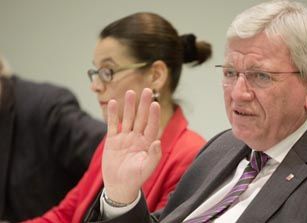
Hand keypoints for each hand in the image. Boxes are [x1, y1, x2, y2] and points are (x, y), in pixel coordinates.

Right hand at [102, 88, 160, 203]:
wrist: (119, 186)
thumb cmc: (136, 178)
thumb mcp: (147, 169)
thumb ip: (154, 156)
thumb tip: (158, 142)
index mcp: (147, 143)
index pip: (152, 126)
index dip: (153, 115)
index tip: (155, 103)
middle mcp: (137, 138)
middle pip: (141, 118)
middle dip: (143, 104)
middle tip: (147, 90)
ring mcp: (125, 137)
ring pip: (128, 118)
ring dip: (129, 106)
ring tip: (130, 92)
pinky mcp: (113, 140)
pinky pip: (113, 125)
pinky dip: (113, 114)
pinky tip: (114, 103)